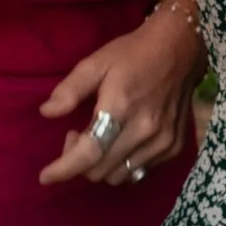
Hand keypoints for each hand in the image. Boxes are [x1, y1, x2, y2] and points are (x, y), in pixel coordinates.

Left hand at [40, 7, 204, 186]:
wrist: (179, 48)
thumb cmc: (133, 54)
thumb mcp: (96, 62)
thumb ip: (70, 89)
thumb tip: (47, 112)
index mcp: (120, 107)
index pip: (90, 152)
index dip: (65, 169)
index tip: (45, 177)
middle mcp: (144, 131)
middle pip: (101, 170)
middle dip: (78, 161)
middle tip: (74, 134)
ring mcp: (162, 142)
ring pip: (119, 176)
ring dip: (99, 166)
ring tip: (96, 138)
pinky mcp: (174, 147)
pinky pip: (139, 172)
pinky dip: (121, 165)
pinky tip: (118, 143)